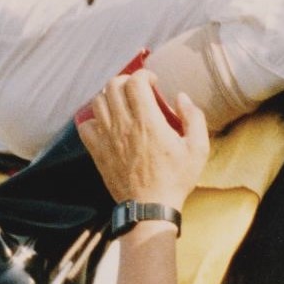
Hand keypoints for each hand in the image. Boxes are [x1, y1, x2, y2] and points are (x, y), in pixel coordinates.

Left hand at [78, 70, 210, 209]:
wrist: (150, 209)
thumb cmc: (176, 179)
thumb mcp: (198, 149)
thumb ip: (193, 117)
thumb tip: (180, 97)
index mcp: (149, 122)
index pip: (135, 81)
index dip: (144, 74)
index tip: (153, 82)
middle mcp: (124, 126)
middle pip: (113, 86)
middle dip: (126, 81)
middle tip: (137, 90)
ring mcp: (108, 139)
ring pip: (98, 102)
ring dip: (110, 97)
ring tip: (122, 104)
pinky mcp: (98, 152)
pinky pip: (85, 126)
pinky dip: (93, 120)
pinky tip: (107, 124)